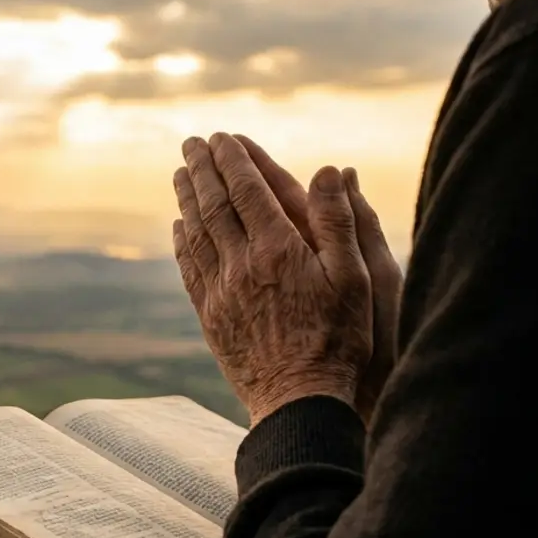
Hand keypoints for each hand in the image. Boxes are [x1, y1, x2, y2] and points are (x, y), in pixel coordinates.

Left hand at [172, 133, 372, 426]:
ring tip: (181, 174)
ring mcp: (222, 292)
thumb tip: (329, 169)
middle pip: (215, 205)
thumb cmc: (340, 339)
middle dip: (202, 169)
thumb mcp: (357, 277)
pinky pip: (191, 270)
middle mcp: (243, 265)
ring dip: (187, 199)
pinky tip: (180, 228)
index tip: (222, 136)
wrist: (300, 401)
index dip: (234, 160)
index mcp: (280, 249)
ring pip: (197, 234)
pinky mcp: (212, 318)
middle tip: (191, 143)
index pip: (249, 190)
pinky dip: (183, 242)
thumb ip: (341, 221)